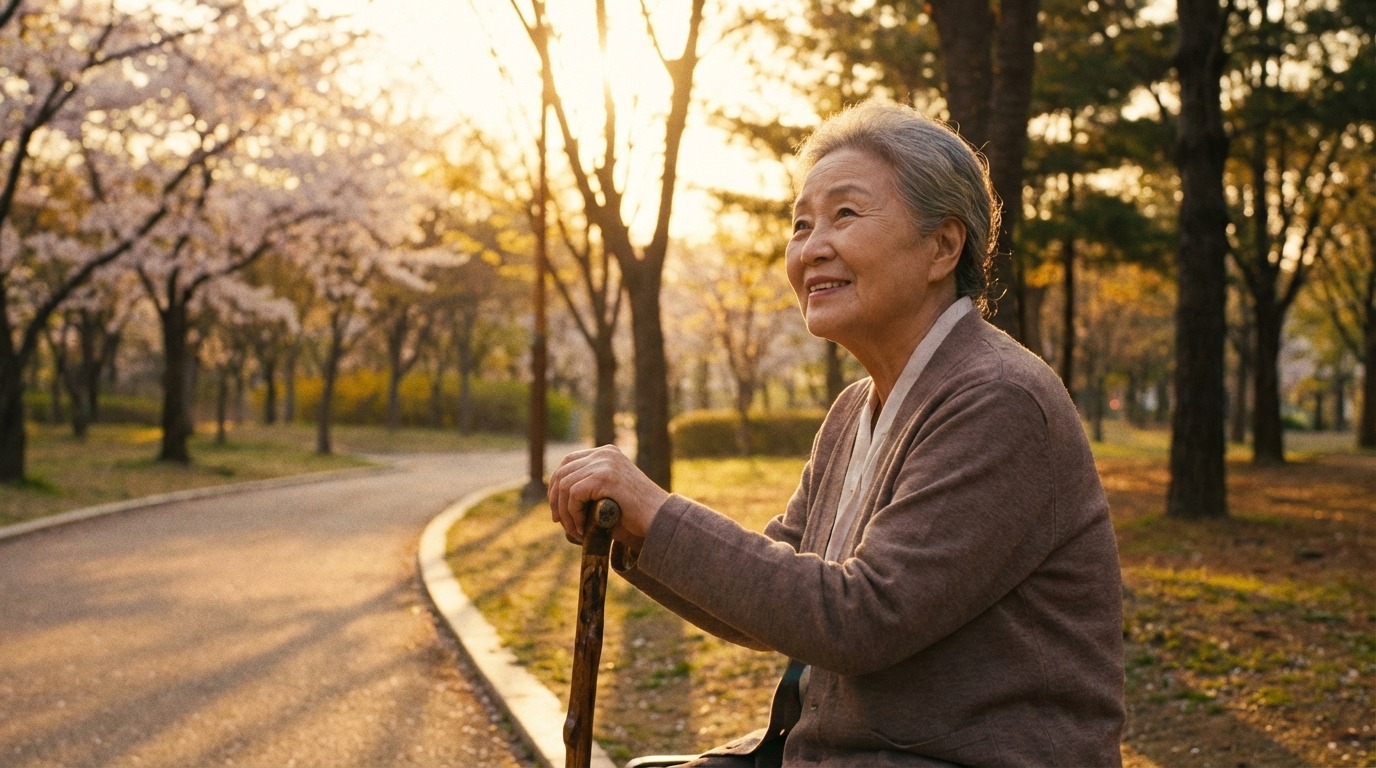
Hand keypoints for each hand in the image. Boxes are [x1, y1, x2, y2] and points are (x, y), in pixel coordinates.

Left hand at [548, 445, 669, 546]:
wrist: (660, 519)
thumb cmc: (636, 514)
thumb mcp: (610, 494)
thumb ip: (589, 489)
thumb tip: (556, 500)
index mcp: (606, 453)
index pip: (568, 462)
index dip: (556, 486)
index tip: (558, 510)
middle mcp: (604, 453)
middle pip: (563, 472)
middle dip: (556, 499)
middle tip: (559, 521)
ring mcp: (605, 463)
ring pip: (565, 485)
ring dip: (565, 511)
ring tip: (574, 530)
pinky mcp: (605, 477)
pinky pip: (574, 494)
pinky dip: (573, 514)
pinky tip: (582, 528)